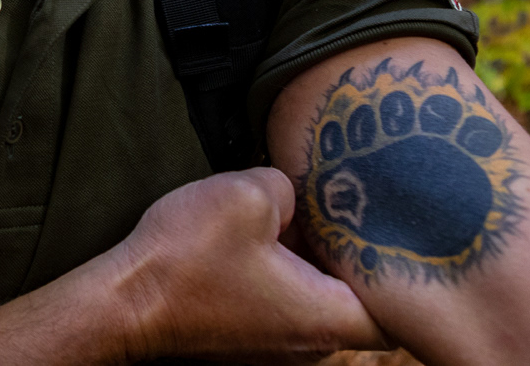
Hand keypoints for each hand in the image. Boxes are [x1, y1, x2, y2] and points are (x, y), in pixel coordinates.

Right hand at [102, 167, 386, 363]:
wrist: (124, 302)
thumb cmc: (186, 259)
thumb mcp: (249, 192)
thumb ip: (291, 184)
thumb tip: (294, 193)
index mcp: (328, 317)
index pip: (402, 305)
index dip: (405, 260)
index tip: (394, 219)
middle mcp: (313, 345)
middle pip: (361, 294)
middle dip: (355, 246)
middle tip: (349, 198)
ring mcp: (280, 345)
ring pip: (321, 293)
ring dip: (314, 254)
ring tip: (303, 207)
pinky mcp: (251, 336)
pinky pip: (288, 299)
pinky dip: (285, 267)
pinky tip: (266, 230)